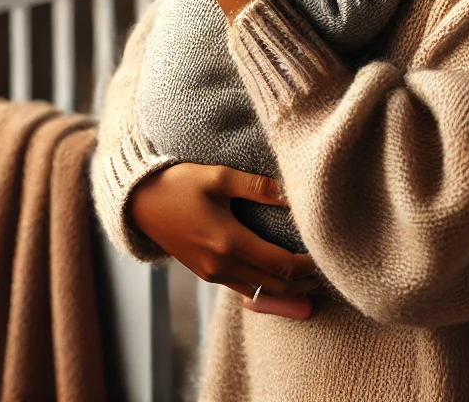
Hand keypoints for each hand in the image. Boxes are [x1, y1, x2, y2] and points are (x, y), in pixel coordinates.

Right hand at [128, 163, 320, 317]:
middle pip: (274, 284)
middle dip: (303, 282)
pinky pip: (242, 288)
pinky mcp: (206, 273)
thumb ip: (258, 187)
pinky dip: (265, 288)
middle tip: (328, 273)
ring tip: (311, 281)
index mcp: (228, 242)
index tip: (326, 255)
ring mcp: (212, 273)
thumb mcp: (219, 177)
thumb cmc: (180, 184)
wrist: (139, 204)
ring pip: (259, 291)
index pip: (280, 263)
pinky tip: (279, 280)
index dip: (307, 264)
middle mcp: (221, 265)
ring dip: (286, 289)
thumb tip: (292, 194)